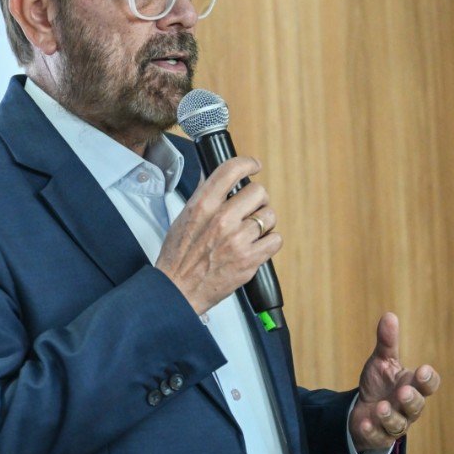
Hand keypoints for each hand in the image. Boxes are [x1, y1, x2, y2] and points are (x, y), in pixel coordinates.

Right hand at [156, 156, 281, 313]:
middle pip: (258, 191)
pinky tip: (257, 245)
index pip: (231, 170)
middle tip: (250, 208)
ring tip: (251, 230)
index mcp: (203, 205)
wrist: (178, 290)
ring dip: (264, 222)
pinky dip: (269, 241)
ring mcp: (238, 240)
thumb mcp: (184, 216)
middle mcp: (222, 219)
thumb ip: (203, 194)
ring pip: (269, 215)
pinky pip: (275, 239)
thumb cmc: (178, 256)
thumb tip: (213, 172)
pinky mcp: (250, 260)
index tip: (254, 166)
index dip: (248, 163)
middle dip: (257, 199)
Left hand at [349, 312, 439, 451]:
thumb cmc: (379, 384)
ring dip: (390, 416)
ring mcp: (395, 423)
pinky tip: (364, 422)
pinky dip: (372, 430)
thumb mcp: (382, 362)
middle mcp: (407, 407)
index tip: (422, 370)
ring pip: (399, 424)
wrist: (362, 410)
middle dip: (411, 399)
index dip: (428, 379)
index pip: (429, 384)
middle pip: (417, 406)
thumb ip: (387, 343)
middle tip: (403, 391)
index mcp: (412, 386)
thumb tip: (389, 315)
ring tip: (380, 407)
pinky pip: (378, 436)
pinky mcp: (379, 436)